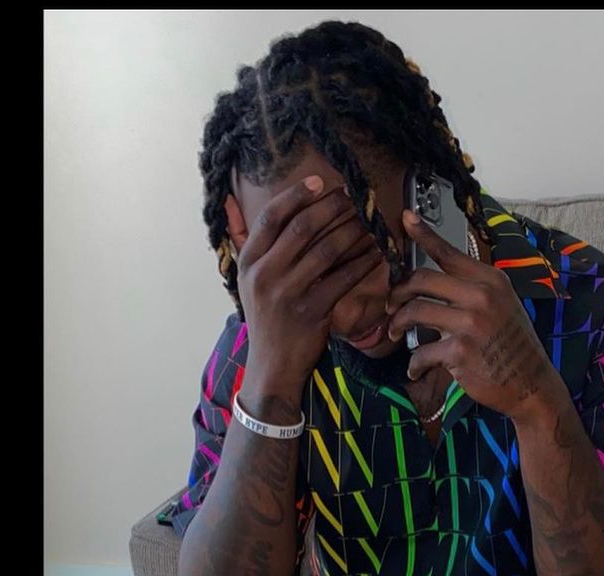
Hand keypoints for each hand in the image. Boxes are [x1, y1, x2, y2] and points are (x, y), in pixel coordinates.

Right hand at [236, 176, 383, 408]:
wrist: (271, 366)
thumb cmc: (264, 319)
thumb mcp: (244, 279)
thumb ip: (240, 239)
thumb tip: (228, 200)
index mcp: (249, 262)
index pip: (271, 217)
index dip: (296, 195)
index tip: (318, 182)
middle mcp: (266, 274)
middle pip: (302, 228)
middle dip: (331, 207)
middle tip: (351, 196)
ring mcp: (289, 293)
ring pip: (326, 250)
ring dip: (352, 231)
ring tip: (367, 220)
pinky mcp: (313, 311)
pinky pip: (343, 279)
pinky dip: (362, 262)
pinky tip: (375, 252)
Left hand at [384, 211, 562, 421]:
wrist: (532, 384)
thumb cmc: (513, 346)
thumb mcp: (504, 305)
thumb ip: (475, 290)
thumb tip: (437, 284)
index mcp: (490, 280)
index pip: (449, 252)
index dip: (423, 235)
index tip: (405, 219)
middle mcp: (480, 296)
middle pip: (421, 280)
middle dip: (397, 292)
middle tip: (391, 305)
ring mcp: (469, 323)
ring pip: (415, 312)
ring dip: (397, 324)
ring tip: (395, 333)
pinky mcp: (459, 352)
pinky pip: (421, 352)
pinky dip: (414, 364)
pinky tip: (416, 370)